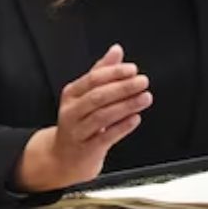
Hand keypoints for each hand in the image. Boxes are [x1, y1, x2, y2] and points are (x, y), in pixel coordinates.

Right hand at [13, 44, 151, 191]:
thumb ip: (101, 72)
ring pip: (102, 116)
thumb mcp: (85, 95)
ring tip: (144, 98)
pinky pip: (105, 137)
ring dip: (126, 105)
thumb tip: (116, 50)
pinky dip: (122, 127)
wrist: (63, 158)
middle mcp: (71, 112)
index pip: (93, 79)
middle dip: (123, 87)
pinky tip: (135, 118)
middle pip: (98, 96)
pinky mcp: (86, 150)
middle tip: (142, 81)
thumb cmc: (78, 122)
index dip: (114, 73)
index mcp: (71, 94)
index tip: (132, 70)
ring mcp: (78, 131)